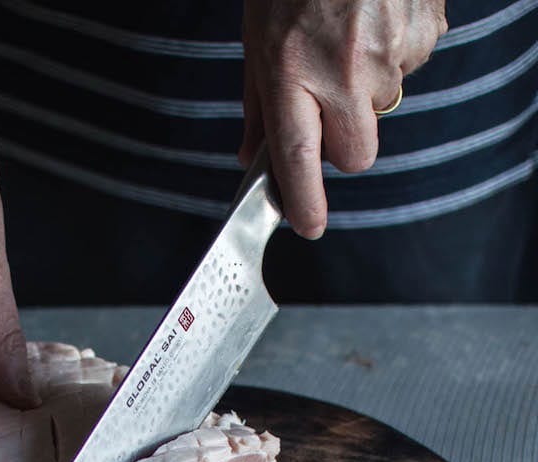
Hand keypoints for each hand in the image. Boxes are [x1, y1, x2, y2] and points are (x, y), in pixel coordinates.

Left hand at [241, 0, 446, 237]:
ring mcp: (388, 52)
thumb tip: (252, 157)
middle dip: (345, 143)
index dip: (304, 200)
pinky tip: (377, 17)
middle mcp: (342, 69)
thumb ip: (259, 105)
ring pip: (384, 109)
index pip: (298, 157)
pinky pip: (410, 67)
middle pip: (357, 154)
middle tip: (331, 105)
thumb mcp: (259, 38)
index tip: (307, 227)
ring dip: (368, 87)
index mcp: (292, 70)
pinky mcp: (423, 31)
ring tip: (351, 35)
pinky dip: (394, 51)